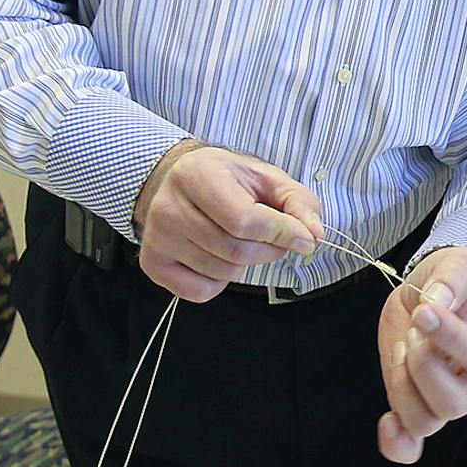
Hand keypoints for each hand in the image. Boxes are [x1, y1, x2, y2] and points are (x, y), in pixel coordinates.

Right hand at [134, 143, 322, 302]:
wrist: (179, 180)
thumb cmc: (228, 179)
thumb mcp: (267, 178)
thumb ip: (298, 202)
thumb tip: (313, 235)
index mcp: (197, 175)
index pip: (244, 220)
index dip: (282, 234)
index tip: (304, 237)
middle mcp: (169, 207)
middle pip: (235, 250)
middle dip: (268, 250)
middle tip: (273, 238)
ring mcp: (157, 238)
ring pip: (222, 271)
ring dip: (245, 264)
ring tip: (241, 240)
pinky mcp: (153, 264)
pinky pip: (201, 291)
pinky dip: (220, 281)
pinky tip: (218, 255)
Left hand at [376, 247, 466, 463]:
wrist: (432, 292)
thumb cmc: (454, 281)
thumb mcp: (458, 264)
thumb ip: (452, 279)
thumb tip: (436, 302)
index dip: (449, 337)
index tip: (424, 311)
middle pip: (453, 403)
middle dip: (423, 365)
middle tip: (414, 330)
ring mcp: (446, 399)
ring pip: (425, 422)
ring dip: (403, 385)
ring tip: (402, 348)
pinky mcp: (416, 403)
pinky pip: (411, 443)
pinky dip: (397, 442)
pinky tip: (386, 421)